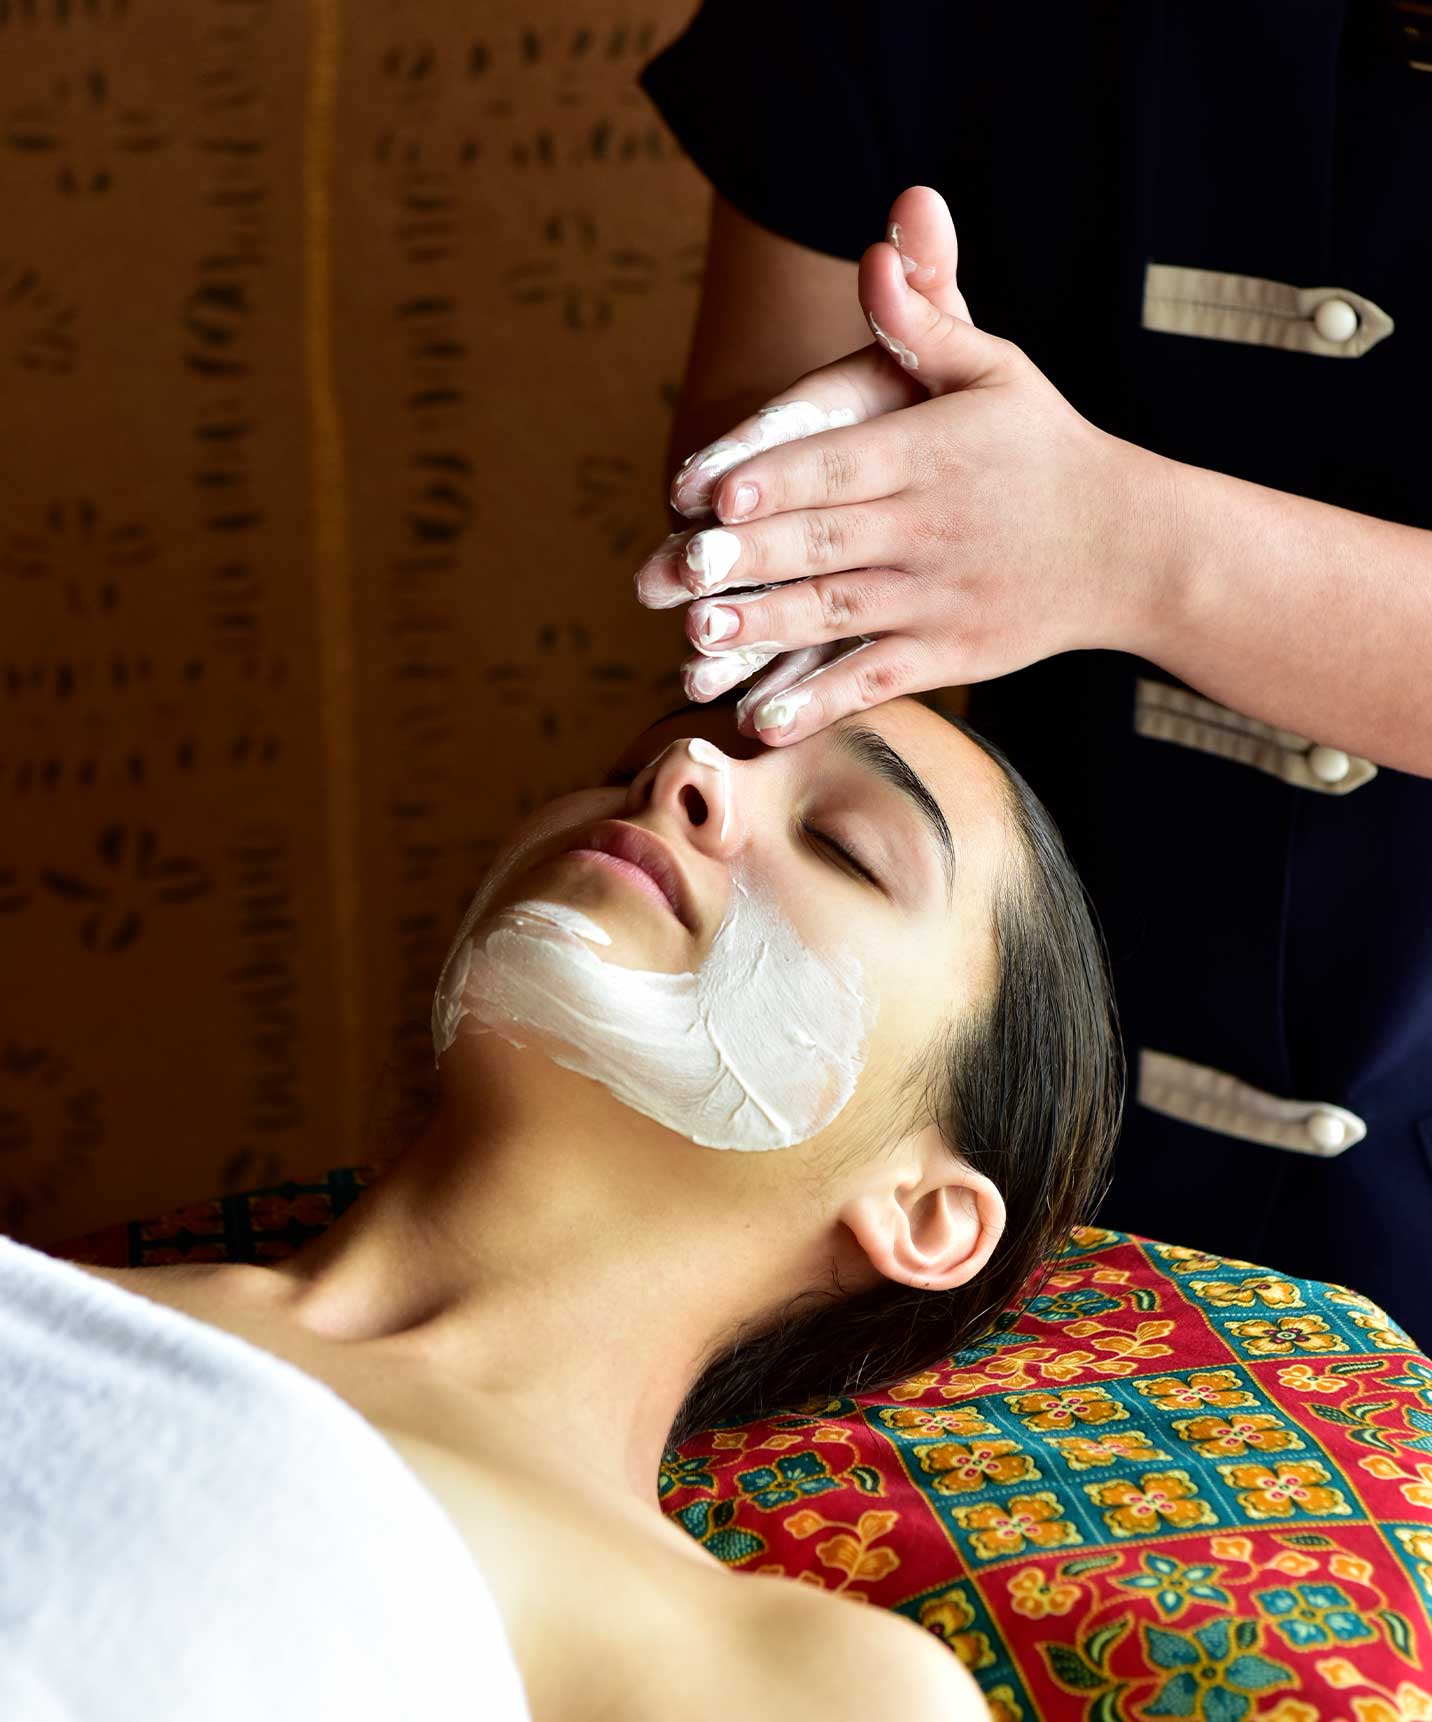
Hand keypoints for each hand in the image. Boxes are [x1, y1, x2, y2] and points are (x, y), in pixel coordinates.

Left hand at [633, 186, 1180, 742]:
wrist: (1130, 547)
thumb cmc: (1044, 446)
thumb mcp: (995, 368)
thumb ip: (926, 317)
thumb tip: (880, 241)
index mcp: (933, 452)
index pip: (840, 463)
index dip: (773, 479)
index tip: (709, 493)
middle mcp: (931, 528)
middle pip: (825, 541)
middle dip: (746, 558)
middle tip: (671, 570)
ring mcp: (938, 598)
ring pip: (837, 614)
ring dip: (765, 629)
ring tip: (695, 636)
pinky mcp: (947, 655)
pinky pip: (873, 680)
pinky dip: (818, 703)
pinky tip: (759, 719)